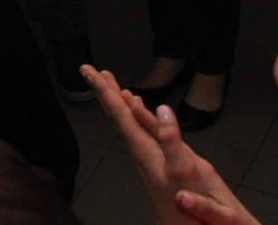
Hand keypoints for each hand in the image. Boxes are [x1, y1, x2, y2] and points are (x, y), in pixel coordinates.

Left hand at [82, 66, 258, 224]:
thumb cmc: (187, 207)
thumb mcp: (183, 170)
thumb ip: (171, 139)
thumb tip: (162, 110)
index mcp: (144, 149)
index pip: (119, 114)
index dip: (104, 91)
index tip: (90, 73)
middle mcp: (140, 150)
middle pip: (117, 115)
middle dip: (104, 91)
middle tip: (91, 71)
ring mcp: (147, 154)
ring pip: (126, 122)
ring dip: (117, 100)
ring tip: (110, 83)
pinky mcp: (156, 158)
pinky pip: (138, 129)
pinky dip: (135, 113)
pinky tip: (136, 107)